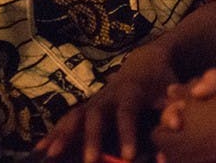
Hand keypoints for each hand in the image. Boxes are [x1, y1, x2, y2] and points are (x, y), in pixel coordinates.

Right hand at [34, 44, 175, 162]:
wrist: (145, 63)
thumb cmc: (161, 82)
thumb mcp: (171, 91)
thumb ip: (173, 107)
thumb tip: (178, 123)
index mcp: (130, 93)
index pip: (127, 114)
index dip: (127, 133)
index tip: (130, 157)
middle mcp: (107, 96)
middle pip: (94, 116)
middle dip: (90, 138)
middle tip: (88, 162)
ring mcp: (93, 101)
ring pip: (74, 117)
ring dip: (62, 136)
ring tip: (48, 156)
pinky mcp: (84, 108)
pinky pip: (66, 122)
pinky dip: (52, 135)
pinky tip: (37, 152)